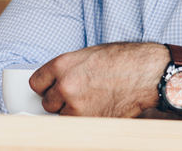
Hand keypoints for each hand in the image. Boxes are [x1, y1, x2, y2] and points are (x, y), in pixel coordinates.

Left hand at [30, 42, 165, 116]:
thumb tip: (57, 80)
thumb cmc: (121, 60)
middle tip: (74, 96)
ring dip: (71, 113)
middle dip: (58, 101)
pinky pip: (77, 126)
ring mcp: (76, 106)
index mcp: (62, 65)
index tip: (49, 89)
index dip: (44, 87)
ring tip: (89, 101)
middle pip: (47, 102)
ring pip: (62, 117)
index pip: (36, 82)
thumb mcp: (86, 55)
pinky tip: (97, 109)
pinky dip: (84, 121)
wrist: (145, 74)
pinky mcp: (90, 122)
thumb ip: (67, 69)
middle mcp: (65, 86)